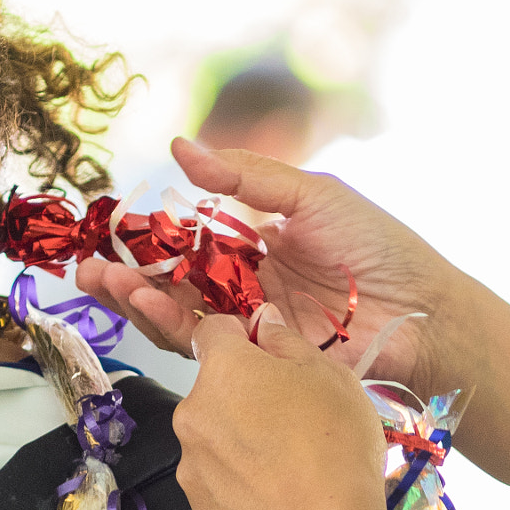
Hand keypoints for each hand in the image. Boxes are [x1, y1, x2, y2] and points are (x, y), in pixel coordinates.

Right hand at [77, 138, 457, 390]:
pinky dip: (168, 324)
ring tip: (103, 282)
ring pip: (176, 316)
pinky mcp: (255, 362)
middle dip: (125, 276)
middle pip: (170, 283)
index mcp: (255, 246)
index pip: (186, 242)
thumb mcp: (311, 195)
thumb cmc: (379, 249)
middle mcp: (244, 288)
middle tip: (85, 265)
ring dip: (135, 300)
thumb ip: (245, 176)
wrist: (424, 315)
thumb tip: (180, 147)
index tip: (108, 227)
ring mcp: (247, 328)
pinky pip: (202, 345)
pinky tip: (143, 304)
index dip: (146, 238)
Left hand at [174, 308, 389, 509]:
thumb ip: (287, 342)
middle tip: (292, 423)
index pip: (212, 331)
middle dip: (244, 400)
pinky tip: (276, 502)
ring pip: (214, 443)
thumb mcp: (328, 376)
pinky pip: (219, 489)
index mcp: (222, 370)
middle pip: (214, 393)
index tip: (269, 358)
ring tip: (288, 470)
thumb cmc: (333, 444)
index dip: (240, 338)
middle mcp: (191, 414)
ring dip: (240, 447)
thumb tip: (263, 322)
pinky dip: (240, 490)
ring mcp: (190, 467)